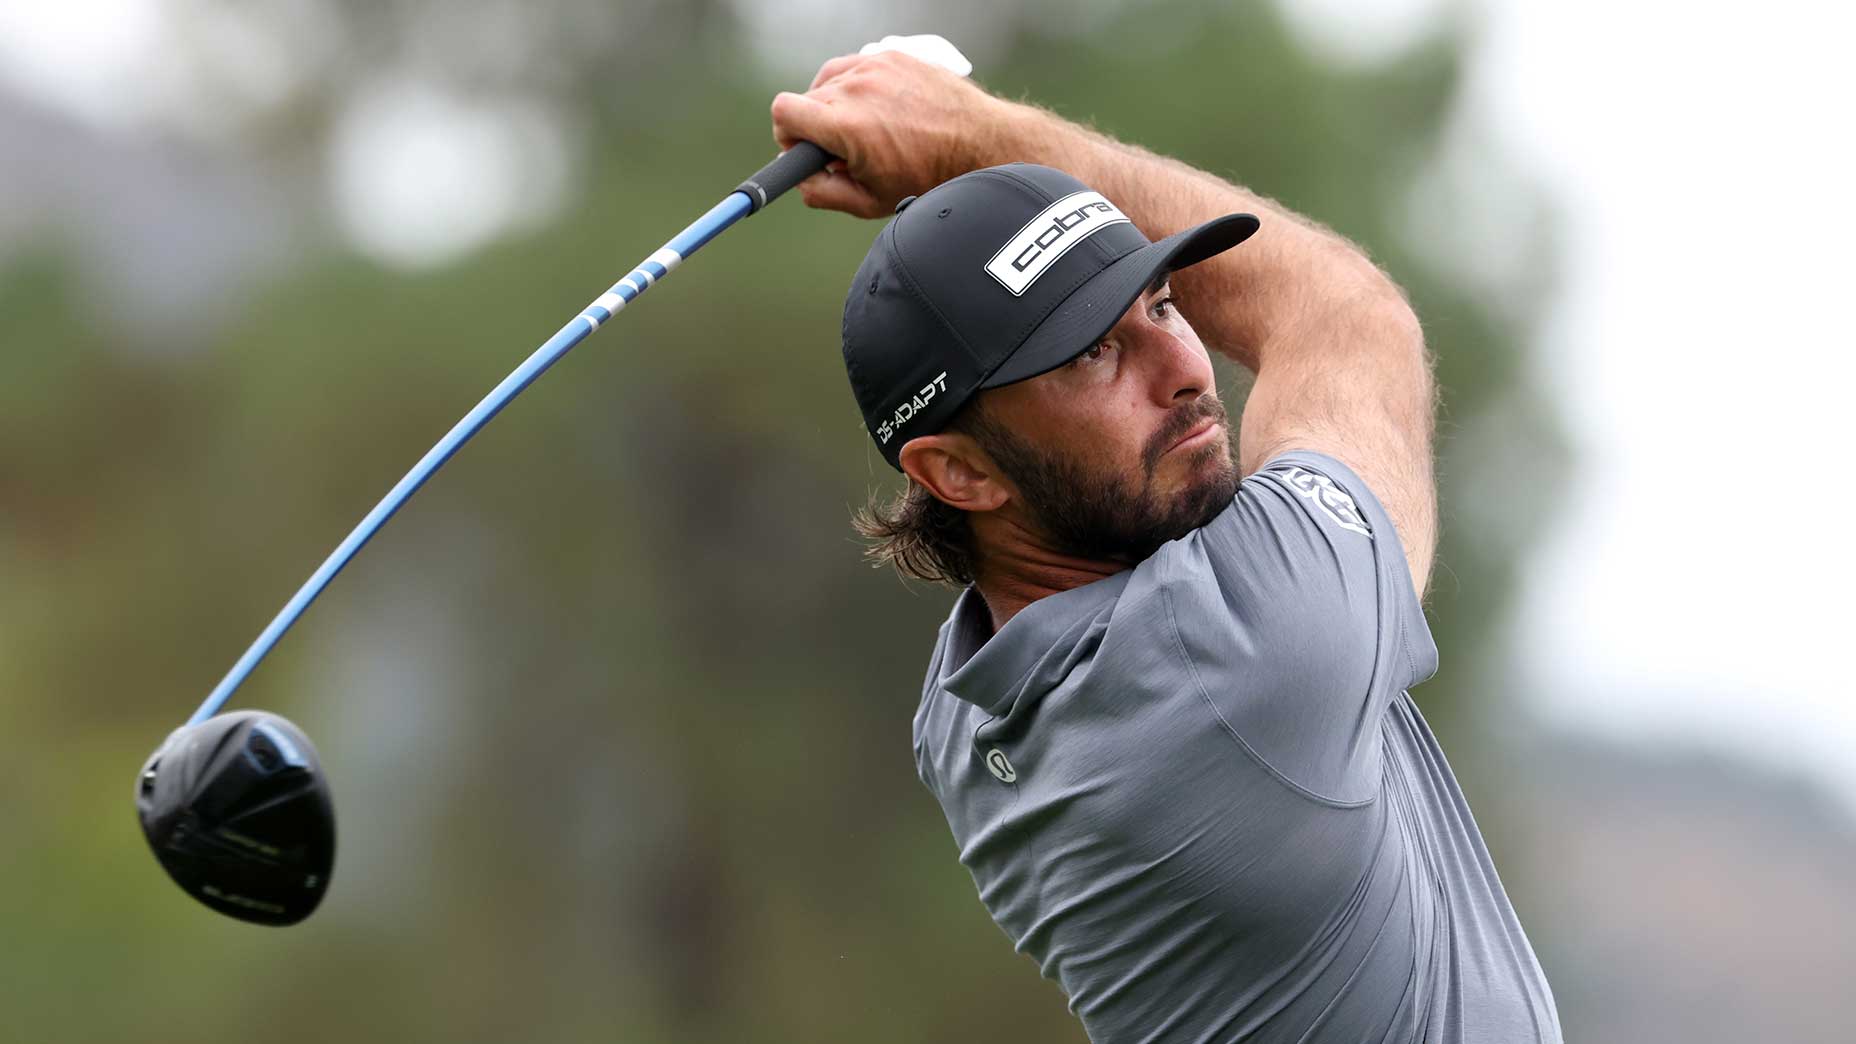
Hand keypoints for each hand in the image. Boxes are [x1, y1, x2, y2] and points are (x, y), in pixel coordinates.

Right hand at [770, 50, 1004, 217]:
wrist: (977, 143)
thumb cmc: (927, 176)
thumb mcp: (869, 201)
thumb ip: (822, 193)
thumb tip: (800, 178)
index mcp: (846, 126)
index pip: (784, 113)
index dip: (787, 135)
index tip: (801, 148)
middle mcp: (856, 89)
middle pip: (805, 100)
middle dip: (815, 126)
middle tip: (845, 149)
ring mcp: (874, 66)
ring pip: (828, 81)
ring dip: (834, 104)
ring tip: (863, 127)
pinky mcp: (890, 55)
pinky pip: (854, 67)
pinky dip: (858, 87)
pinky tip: (880, 109)